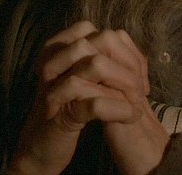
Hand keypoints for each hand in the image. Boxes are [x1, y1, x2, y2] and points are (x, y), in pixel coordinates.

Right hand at [8, 21, 168, 174]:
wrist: (40, 147)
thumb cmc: (68, 109)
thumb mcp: (84, 81)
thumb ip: (104, 64)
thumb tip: (139, 59)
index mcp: (60, 49)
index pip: (103, 33)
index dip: (126, 51)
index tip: (139, 75)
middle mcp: (55, 61)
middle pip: (102, 41)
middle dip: (129, 64)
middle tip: (141, 89)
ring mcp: (55, 86)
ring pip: (97, 64)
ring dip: (126, 83)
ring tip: (137, 102)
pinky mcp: (60, 114)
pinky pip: (95, 103)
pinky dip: (119, 108)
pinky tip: (131, 115)